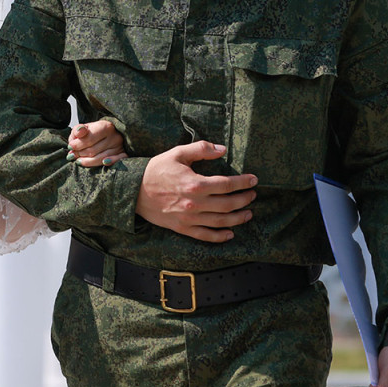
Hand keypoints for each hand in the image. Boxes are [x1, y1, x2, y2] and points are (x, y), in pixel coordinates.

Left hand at [67, 120, 127, 166]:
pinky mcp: (124, 154)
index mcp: (106, 127)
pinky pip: (117, 161)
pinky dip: (109, 162)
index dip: (77, 145)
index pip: (89, 139)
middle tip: (73, 154)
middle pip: (93, 150)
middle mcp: (115, 136)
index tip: (70, 146)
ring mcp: (120, 146)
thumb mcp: (86, 127)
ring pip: (101, 158)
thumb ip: (78, 130)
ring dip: (87, 162)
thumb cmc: (96, 131)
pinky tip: (103, 163)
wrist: (112, 133)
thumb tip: (77, 136)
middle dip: (80, 154)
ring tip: (79, 161)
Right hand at [135, 141, 255, 241]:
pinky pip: (205, 236)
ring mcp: (189, 218)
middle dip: (244, 200)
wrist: (133, 191)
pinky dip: (219, 237)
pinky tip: (230, 234)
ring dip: (238, 218)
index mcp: (195, 184)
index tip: (254, 180)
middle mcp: (195, 203)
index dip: (243, 182)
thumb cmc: (156, 170)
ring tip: (248, 213)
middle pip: (228, 204)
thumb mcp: (177, 154)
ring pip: (220, 222)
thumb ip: (201, 149)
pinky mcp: (182, 228)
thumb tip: (222, 149)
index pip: (227, 184)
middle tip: (253, 195)